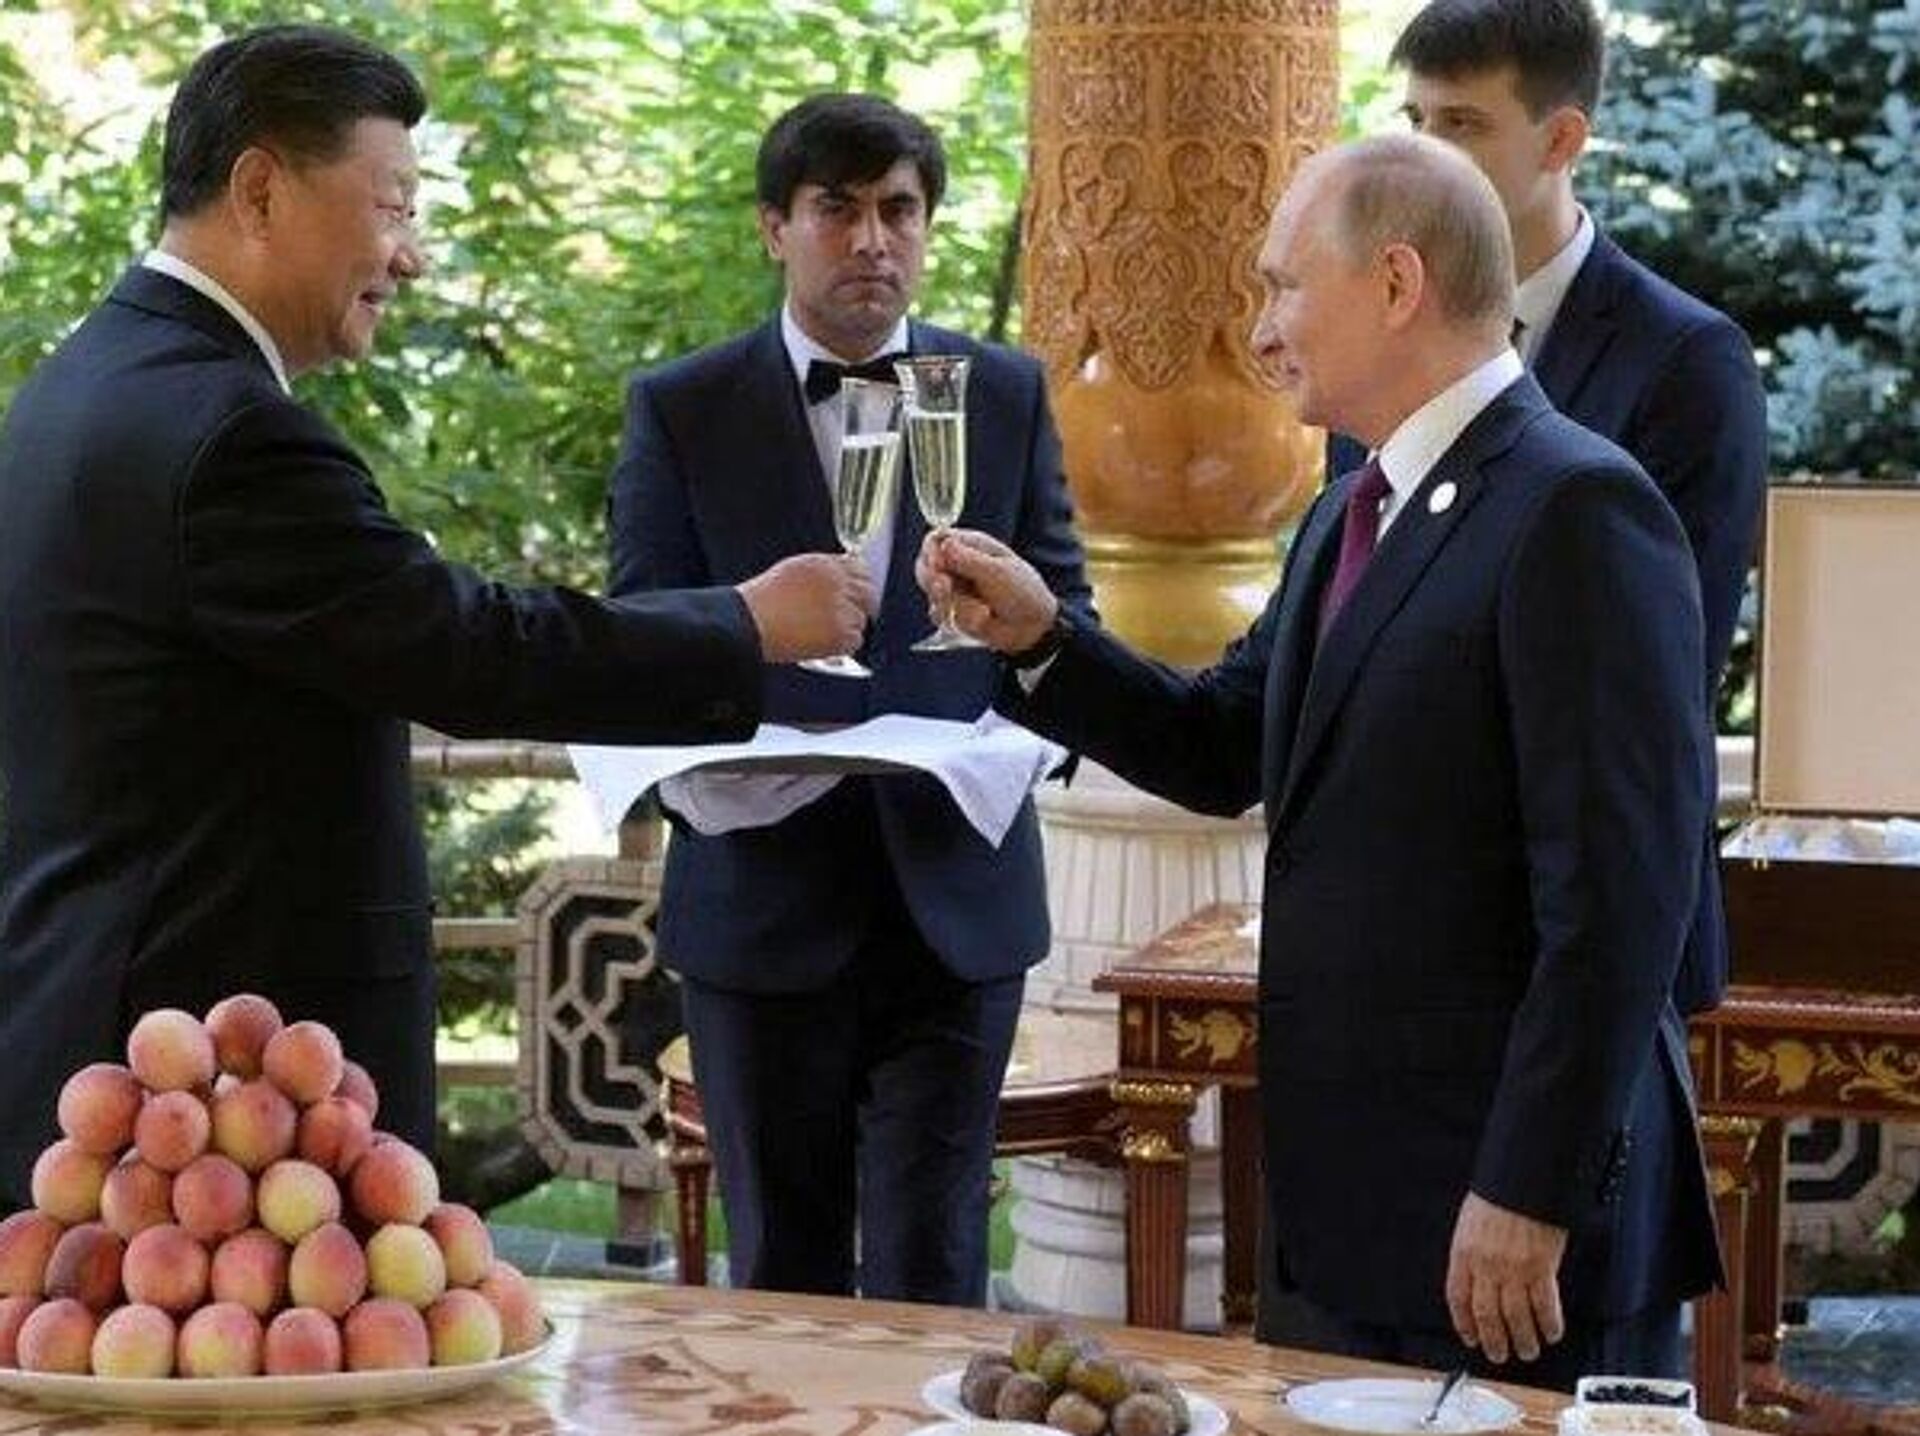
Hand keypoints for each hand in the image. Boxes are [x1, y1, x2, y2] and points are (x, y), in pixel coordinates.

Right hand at [736, 552, 876, 663]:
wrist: (747, 623)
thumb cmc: (761, 602)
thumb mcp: (791, 573)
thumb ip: (820, 574)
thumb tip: (842, 582)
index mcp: (824, 565)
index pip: (860, 568)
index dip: (859, 584)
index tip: (857, 594)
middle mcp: (836, 583)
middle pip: (868, 594)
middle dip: (863, 606)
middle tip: (849, 619)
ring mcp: (840, 608)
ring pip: (861, 620)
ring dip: (847, 628)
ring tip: (819, 632)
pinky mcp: (840, 633)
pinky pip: (855, 641)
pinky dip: (842, 646)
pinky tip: (821, 643)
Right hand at [915, 529, 1056, 653]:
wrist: (1032, 629)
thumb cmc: (1022, 593)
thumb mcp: (998, 573)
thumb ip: (968, 560)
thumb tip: (943, 543)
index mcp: (971, 546)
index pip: (936, 540)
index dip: (931, 552)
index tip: (937, 566)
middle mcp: (958, 564)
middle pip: (925, 565)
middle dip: (933, 580)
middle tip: (945, 589)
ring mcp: (954, 588)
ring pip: (931, 593)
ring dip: (955, 605)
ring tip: (982, 612)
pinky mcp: (952, 611)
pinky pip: (938, 614)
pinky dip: (957, 620)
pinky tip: (980, 621)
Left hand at [1445, 1191, 1567, 1364]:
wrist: (1523, 1178)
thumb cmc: (1498, 1194)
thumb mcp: (1471, 1222)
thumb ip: (1473, 1252)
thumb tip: (1477, 1278)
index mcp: (1464, 1252)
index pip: (1458, 1298)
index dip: (1464, 1322)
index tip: (1470, 1336)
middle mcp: (1486, 1265)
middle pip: (1487, 1314)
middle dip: (1493, 1340)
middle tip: (1499, 1354)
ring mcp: (1513, 1269)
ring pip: (1515, 1317)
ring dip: (1522, 1339)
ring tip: (1527, 1350)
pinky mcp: (1541, 1268)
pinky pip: (1545, 1306)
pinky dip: (1548, 1324)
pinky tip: (1550, 1333)